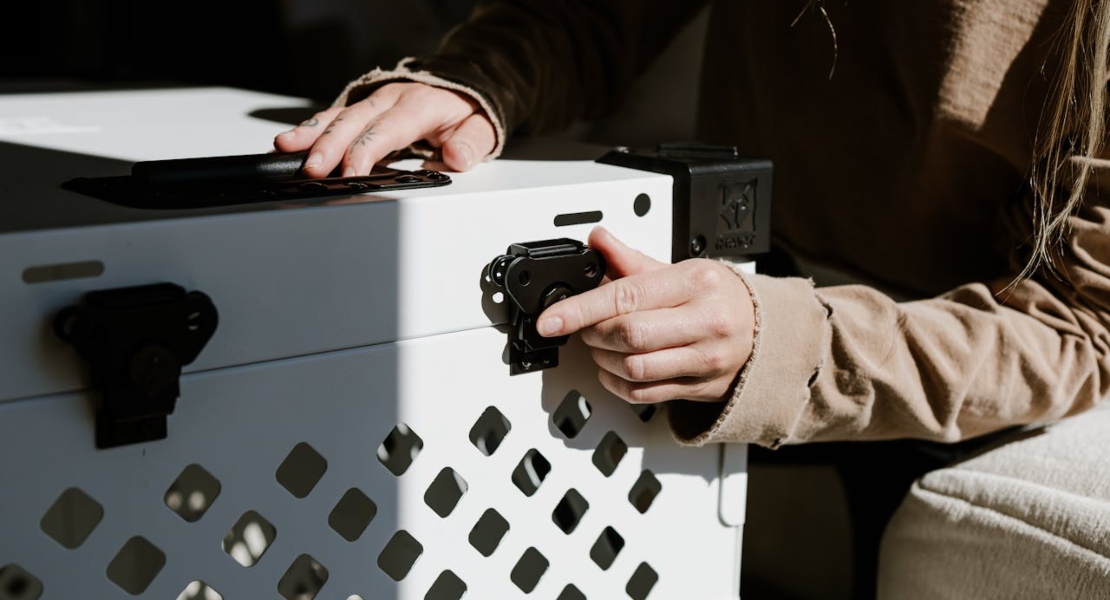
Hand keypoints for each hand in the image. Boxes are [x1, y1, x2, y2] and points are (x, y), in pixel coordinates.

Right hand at [273, 82, 496, 176]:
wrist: (463, 86)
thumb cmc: (467, 111)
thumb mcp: (483, 126)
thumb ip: (472, 142)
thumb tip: (458, 157)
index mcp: (420, 104)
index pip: (389, 130)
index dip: (367, 151)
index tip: (351, 174)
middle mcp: (392, 99)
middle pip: (355, 121)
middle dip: (330, 145)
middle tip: (311, 169)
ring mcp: (375, 101)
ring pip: (339, 115)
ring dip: (311, 133)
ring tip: (285, 148)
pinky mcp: (365, 109)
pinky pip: (335, 117)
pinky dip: (312, 129)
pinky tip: (290, 142)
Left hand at [537, 227, 755, 403]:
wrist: (766, 330)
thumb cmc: (719, 297)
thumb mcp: (680, 268)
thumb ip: (632, 260)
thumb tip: (597, 242)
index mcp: (696, 283)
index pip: (627, 296)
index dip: (580, 309)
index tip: (551, 319)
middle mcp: (705, 322)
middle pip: (628, 335)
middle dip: (593, 333)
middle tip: (583, 326)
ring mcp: (705, 359)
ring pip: (634, 368)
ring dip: (602, 359)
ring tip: (599, 345)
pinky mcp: (700, 388)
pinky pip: (644, 393)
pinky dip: (617, 383)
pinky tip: (613, 368)